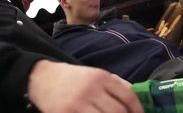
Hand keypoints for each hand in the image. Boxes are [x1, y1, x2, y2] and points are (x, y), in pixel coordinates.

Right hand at [28, 60, 143, 112]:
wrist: (44, 78)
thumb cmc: (74, 78)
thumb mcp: (96, 74)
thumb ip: (116, 83)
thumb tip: (135, 99)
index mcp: (101, 77)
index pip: (128, 95)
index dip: (138, 109)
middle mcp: (91, 89)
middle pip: (118, 111)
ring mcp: (77, 104)